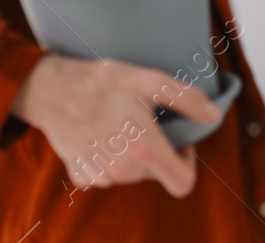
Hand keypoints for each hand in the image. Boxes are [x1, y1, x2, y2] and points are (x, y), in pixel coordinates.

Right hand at [9, 53, 221, 197]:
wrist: (50, 88)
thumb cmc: (102, 82)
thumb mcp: (150, 80)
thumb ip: (188, 100)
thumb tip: (214, 116)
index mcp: (145, 151)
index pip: (183, 184)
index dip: (188, 163)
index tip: (179, 140)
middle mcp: (123, 172)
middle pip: (156, 173)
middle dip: (158, 150)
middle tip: (146, 119)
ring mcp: (100, 177)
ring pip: (132, 174)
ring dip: (133, 153)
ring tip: (120, 122)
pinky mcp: (80, 175)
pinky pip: (107, 174)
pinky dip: (109, 157)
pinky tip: (100, 133)